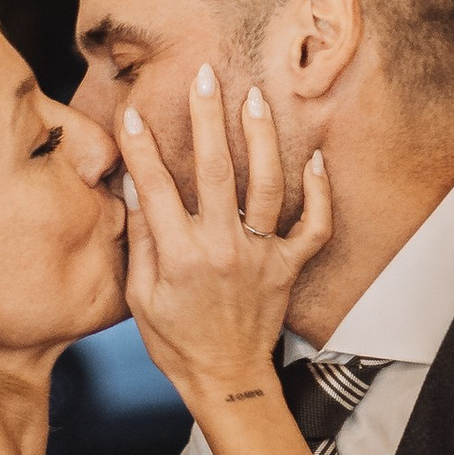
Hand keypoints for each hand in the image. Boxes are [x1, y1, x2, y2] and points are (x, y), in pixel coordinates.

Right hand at [120, 74, 329, 410]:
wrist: (225, 378)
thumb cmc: (175, 340)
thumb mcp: (142, 296)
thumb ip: (142, 241)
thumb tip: (137, 190)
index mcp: (180, 255)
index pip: (156, 186)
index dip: (141, 147)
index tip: (132, 113)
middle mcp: (223, 248)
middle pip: (216, 169)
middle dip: (208, 116)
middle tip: (205, 76)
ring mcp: (261, 256)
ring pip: (268, 184)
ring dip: (261, 137)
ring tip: (255, 98)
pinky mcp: (288, 267)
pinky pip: (315, 225)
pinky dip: (321, 192)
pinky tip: (317, 158)